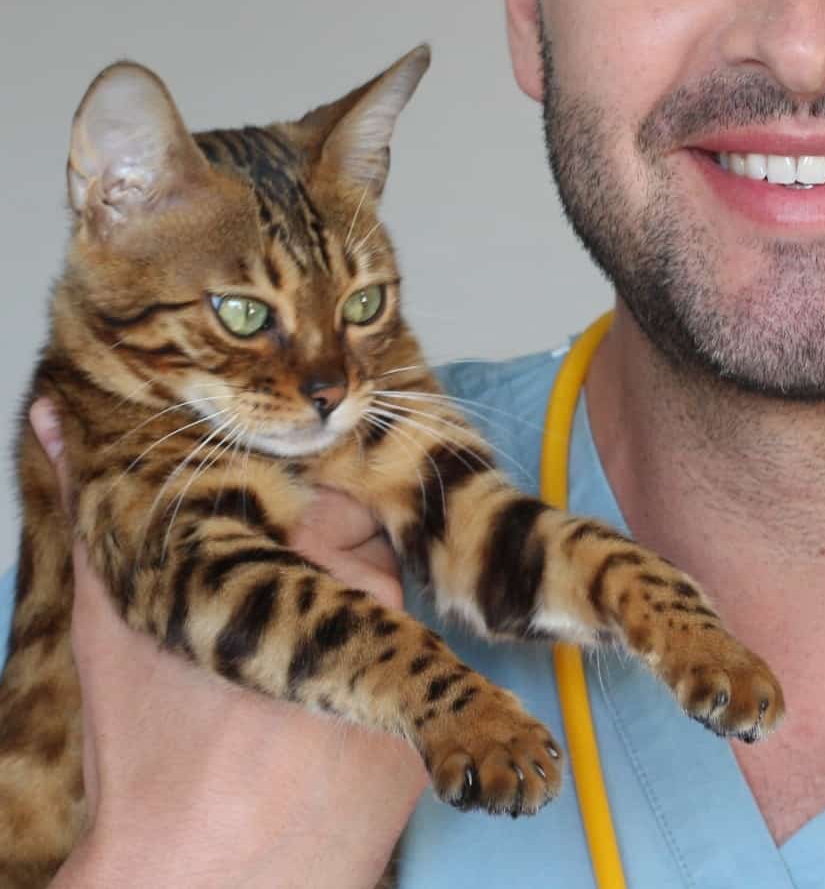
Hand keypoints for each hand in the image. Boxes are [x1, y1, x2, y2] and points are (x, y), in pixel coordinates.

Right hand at [30, 399, 427, 888]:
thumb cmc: (148, 753)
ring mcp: (404, 678)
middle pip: (370, 550)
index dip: (298, 516)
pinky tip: (325, 723)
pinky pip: (422, 681)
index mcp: (290, 567)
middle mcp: (363, 610)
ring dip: (356, 626)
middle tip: (270, 625)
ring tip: (289, 684)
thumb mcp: (111, 622)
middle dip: (327, 569)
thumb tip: (54, 415)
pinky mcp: (426, 735)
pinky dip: (384, 690)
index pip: (336, 494)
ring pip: (393, 612)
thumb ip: (89, 506)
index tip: (266, 544)